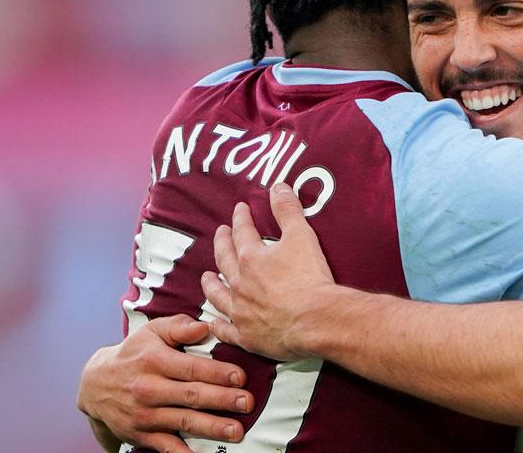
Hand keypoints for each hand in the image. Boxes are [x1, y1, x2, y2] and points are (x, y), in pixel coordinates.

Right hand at [77, 315, 251, 452]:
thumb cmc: (134, 354)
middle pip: (191, 396)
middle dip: (222, 400)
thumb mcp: (152, 332)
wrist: (95, 385)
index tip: (241, 377)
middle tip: (247, 403)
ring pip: (183, 421)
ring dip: (211, 427)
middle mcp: (149, 389)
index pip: (192, 368)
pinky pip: (166, 447)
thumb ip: (179, 327)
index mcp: (155, 361)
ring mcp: (145, 415)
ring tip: (236, 431)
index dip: (217, 373)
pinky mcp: (141, 435)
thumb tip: (205, 327)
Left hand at [202, 183, 337, 361]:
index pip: (242, 232)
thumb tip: (278, 187)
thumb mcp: (301, 236)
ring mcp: (240, 311)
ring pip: (218, 295)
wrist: (315, 319)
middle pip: (224, 260)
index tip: (240, 209)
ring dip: (211, 284)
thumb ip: (288, 210)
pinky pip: (226, 330)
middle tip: (220, 234)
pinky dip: (218, 325)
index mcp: (252, 258)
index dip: (241, 218)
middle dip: (222, 244)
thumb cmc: (309, 279)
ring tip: (207, 277)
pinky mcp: (247, 336)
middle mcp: (240, 284)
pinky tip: (214, 322)